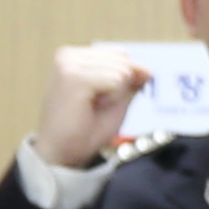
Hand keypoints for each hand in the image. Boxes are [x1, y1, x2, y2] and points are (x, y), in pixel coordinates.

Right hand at [35, 46, 148, 169]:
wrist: (61, 153)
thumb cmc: (84, 130)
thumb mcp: (116, 100)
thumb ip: (131, 81)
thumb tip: (147, 69)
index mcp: (75, 57)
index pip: (121, 55)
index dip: (124, 81)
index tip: (99, 101)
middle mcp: (68, 55)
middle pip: (124, 61)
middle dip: (120, 88)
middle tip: (94, 107)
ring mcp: (69, 64)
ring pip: (122, 70)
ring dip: (115, 96)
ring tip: (90, 108)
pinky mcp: (73, 77)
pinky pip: (117, 81)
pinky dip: (112, 99)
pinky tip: (91, 108)